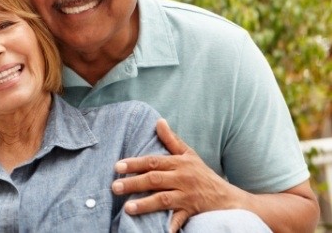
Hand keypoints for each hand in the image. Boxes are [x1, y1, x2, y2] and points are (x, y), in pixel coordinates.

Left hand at [111, 119, 237, 232]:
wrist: (228, 198)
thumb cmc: (203, 175)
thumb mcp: (189, 154)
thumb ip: (172, 140)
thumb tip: (159, 121)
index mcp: (179, 163)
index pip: (153, 161)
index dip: (135, 163)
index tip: (117, 166)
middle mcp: (182, 178)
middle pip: (155, 179)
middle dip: (133, 183)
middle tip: (115, 187)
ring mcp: (187, 196)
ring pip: (164, 199)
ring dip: (145, 204)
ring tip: (127, 208)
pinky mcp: (192, 211)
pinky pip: (180, 219)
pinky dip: (171, 224)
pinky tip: (161, 230)